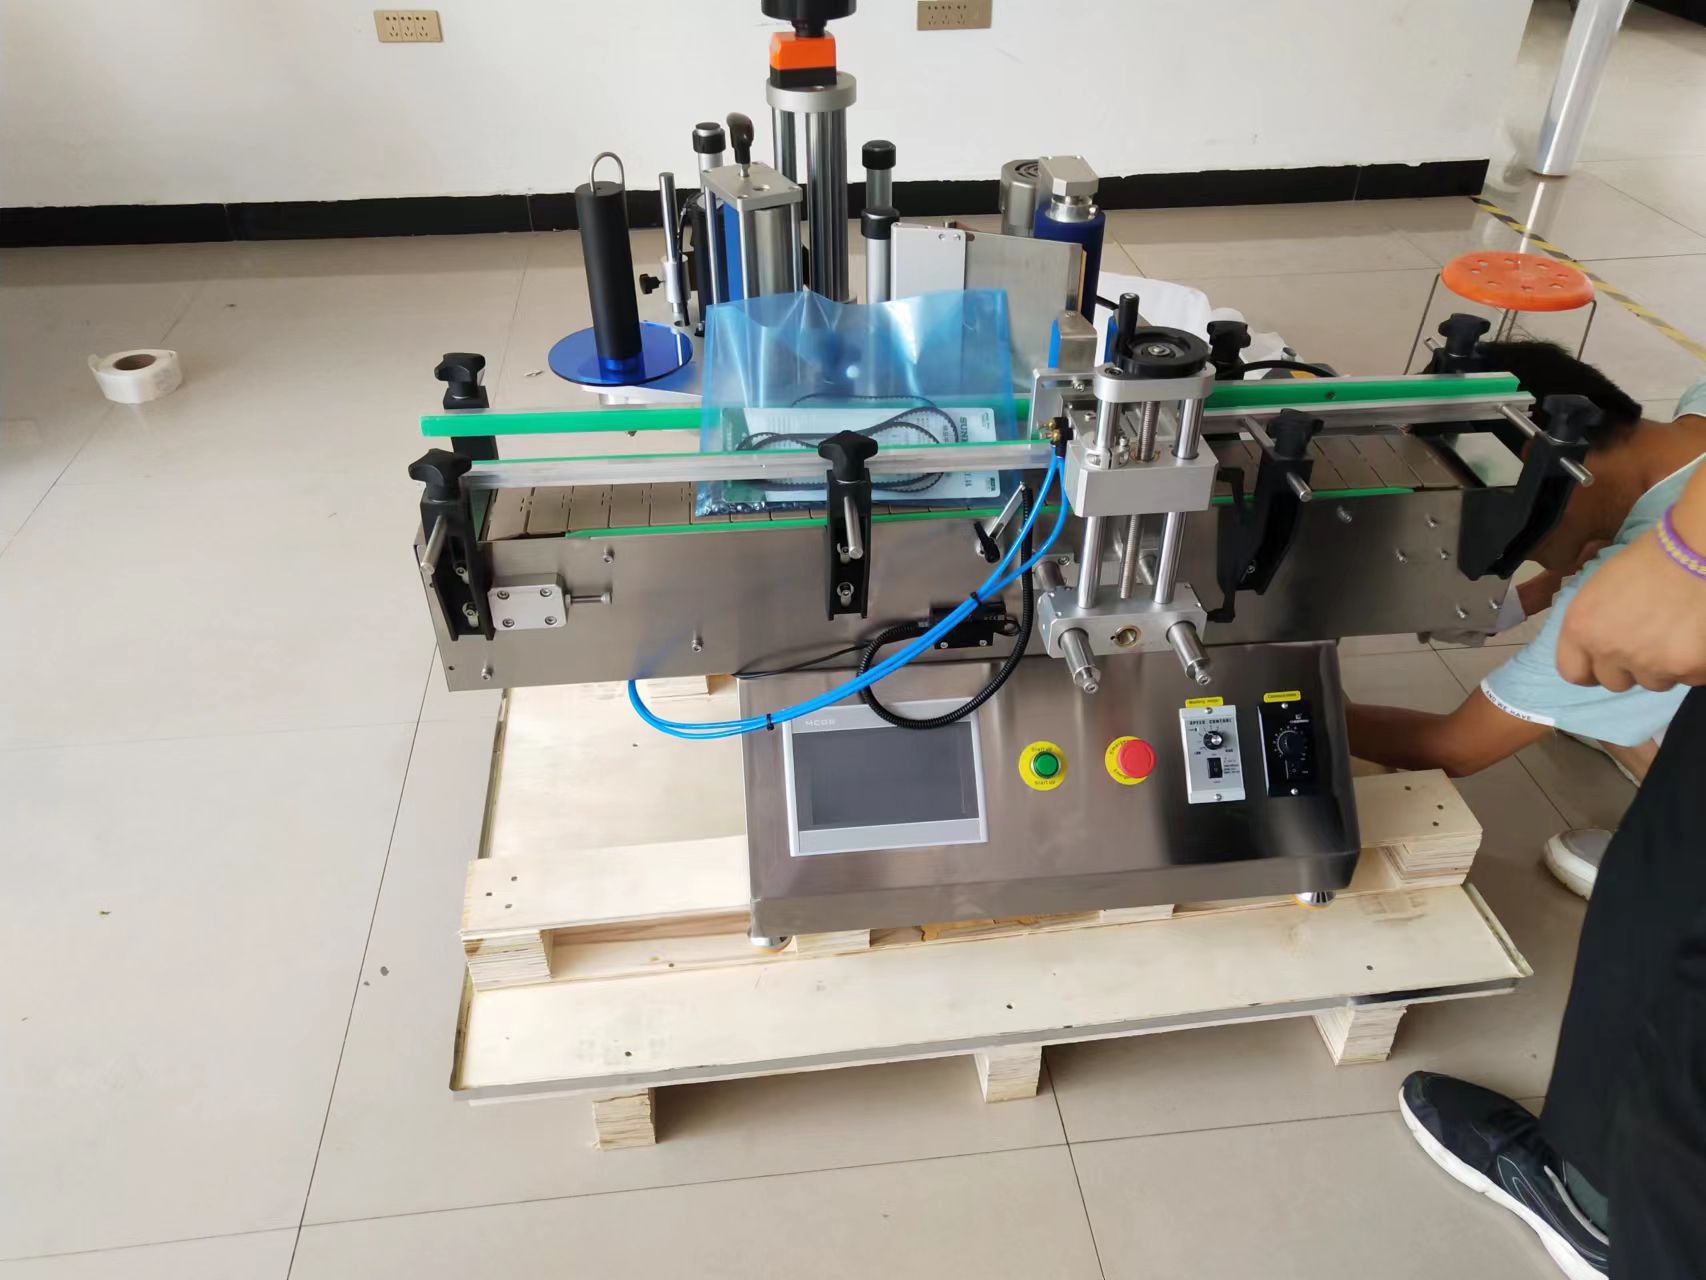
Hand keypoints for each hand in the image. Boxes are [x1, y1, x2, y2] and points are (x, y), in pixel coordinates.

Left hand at [1557, 531, 1705, 690]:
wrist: (1695, 549)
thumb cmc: (1649, 559)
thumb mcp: (1600, 589)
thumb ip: (1594, 624)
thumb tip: (1599, 646)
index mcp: (1580, 627)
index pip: (1572, 672)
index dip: (1590, 669)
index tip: (1606, 663)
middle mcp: (1608, 650)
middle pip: (1614, 682)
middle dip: (1630, 668)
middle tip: (1650, 642)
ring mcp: (1648, 662)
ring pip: (1654, 682)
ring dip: (1664, 666)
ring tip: (1677, 633)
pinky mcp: (1685, 667)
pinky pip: (1689, 678)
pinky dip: (1695, 664)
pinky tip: (1698, 637)